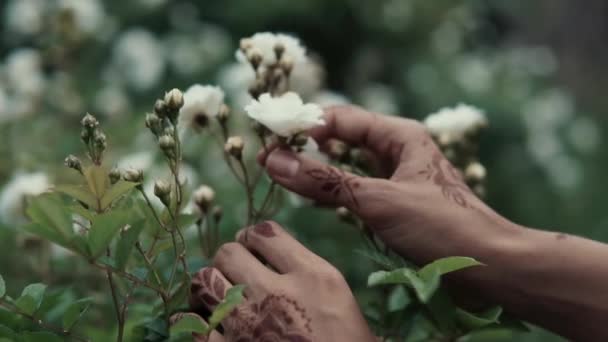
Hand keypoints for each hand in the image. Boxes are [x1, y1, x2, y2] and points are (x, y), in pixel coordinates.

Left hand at [181, 221, 375, 341]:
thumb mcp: (340, 297)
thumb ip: (309, 272)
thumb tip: (275, 256)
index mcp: (311, 276)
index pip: (265, 233)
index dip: (253, 236)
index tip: (253, 245)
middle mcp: (275, 292)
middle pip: (228, 252)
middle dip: (230, 258)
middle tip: (236, 269)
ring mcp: (247, 323)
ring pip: (204, 281)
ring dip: (210, 284)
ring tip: (218, 292)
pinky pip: (194, 326)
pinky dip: (195, 322)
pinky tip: (206, 323)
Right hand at [259, 105, 519, 267]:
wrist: (489, 266)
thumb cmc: (440, 226)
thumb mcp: (377, 201)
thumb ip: (325, 181)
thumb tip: (275, 161)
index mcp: (400, 136)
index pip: (341, 118)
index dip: (305, 126)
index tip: (271, 141)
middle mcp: (399, 151)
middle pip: (343, 140)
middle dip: (308, 147)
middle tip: (271, 160)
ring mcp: (398, 178)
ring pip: (349, 166)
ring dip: (320, 170)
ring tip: (285, 178)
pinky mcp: (397, 204)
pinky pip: (358, 190)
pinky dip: (336, 192)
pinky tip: (317, 200)